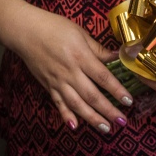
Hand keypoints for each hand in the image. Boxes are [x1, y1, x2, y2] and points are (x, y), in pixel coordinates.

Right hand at [6, 6, 134, 132]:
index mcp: (80, 57)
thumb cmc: (55, 27)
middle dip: (108, 110)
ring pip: (76, 104)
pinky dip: (66, 115)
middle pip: (91, 95)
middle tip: (122, 121)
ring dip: (91, 118)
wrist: (26, 32)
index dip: (117, 90)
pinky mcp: (48, 86)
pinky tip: (75, 126)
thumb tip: (117, 57)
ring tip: (105, 128)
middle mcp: (69, 72)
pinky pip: (58, 103)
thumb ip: (98, 49)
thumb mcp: (81, 33)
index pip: (103, 77)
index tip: (129, 101)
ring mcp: (57, 81)